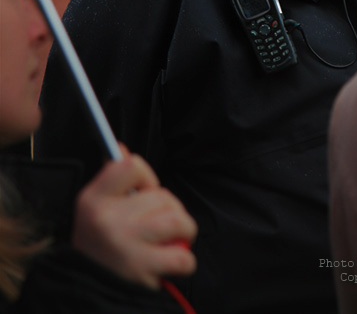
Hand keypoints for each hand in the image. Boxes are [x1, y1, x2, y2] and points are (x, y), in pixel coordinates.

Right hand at [72, 147, 196, 288]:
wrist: (85, 295)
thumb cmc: (99, 248)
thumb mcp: (94, 211)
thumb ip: (112, 181)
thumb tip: (121, 148)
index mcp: (93, 199)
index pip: (131, 164)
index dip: (146, 177)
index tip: (144, 192)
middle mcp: (106, 219)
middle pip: (162, 195)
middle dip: (168, 210)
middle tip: (155, 227)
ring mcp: (125, 244)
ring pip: (177, 219)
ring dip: (182, 231)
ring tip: (170, 241)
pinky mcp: (141, 269)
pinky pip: (183, 255)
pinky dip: (185, 260)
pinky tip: (171, 263)